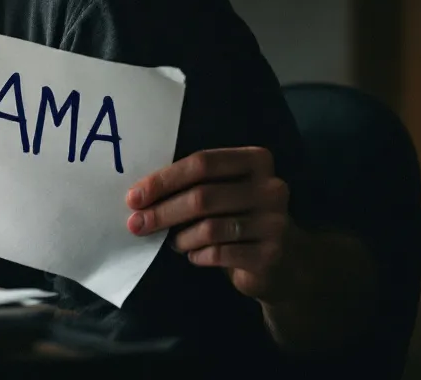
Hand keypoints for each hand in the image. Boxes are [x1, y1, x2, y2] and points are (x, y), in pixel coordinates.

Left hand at [126, 147, 294, 300]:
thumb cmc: (239, 217)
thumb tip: (139, 196)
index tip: (134, 197)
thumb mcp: (224, 190)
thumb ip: (193, 183)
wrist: (286, 261)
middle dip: (162, 212)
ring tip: (173, 242)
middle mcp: (271, 188)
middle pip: (202, 197)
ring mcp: (275, 222)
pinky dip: (197, 255)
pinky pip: (219, 253)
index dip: (163, 180)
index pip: (202, 163)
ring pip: (209, 228)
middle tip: (136, 224)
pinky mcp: (271, 254)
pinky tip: (194, 255)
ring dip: (181, 237)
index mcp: (256, 161)